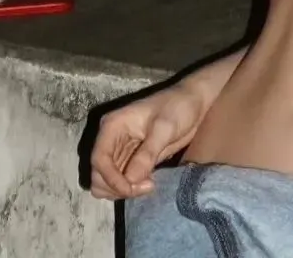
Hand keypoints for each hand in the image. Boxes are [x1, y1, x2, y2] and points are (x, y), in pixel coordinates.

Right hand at [89, 82, 204, 199]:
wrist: (194, 102)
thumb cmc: (179, 107)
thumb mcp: (165, 128)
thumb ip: (147, 154)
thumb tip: (130, 180)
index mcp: (112, 126)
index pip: (100, 159)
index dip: (110, 179)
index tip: (130, 189)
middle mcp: (111, 140)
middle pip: (99, 175)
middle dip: (117, 187)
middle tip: (145, 187)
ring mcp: (120, 151)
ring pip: (106, 182)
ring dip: (122, 190)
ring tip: (148, 185)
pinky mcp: (131, 160)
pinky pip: (121, 181)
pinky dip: (130, 188)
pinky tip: (149, 183)